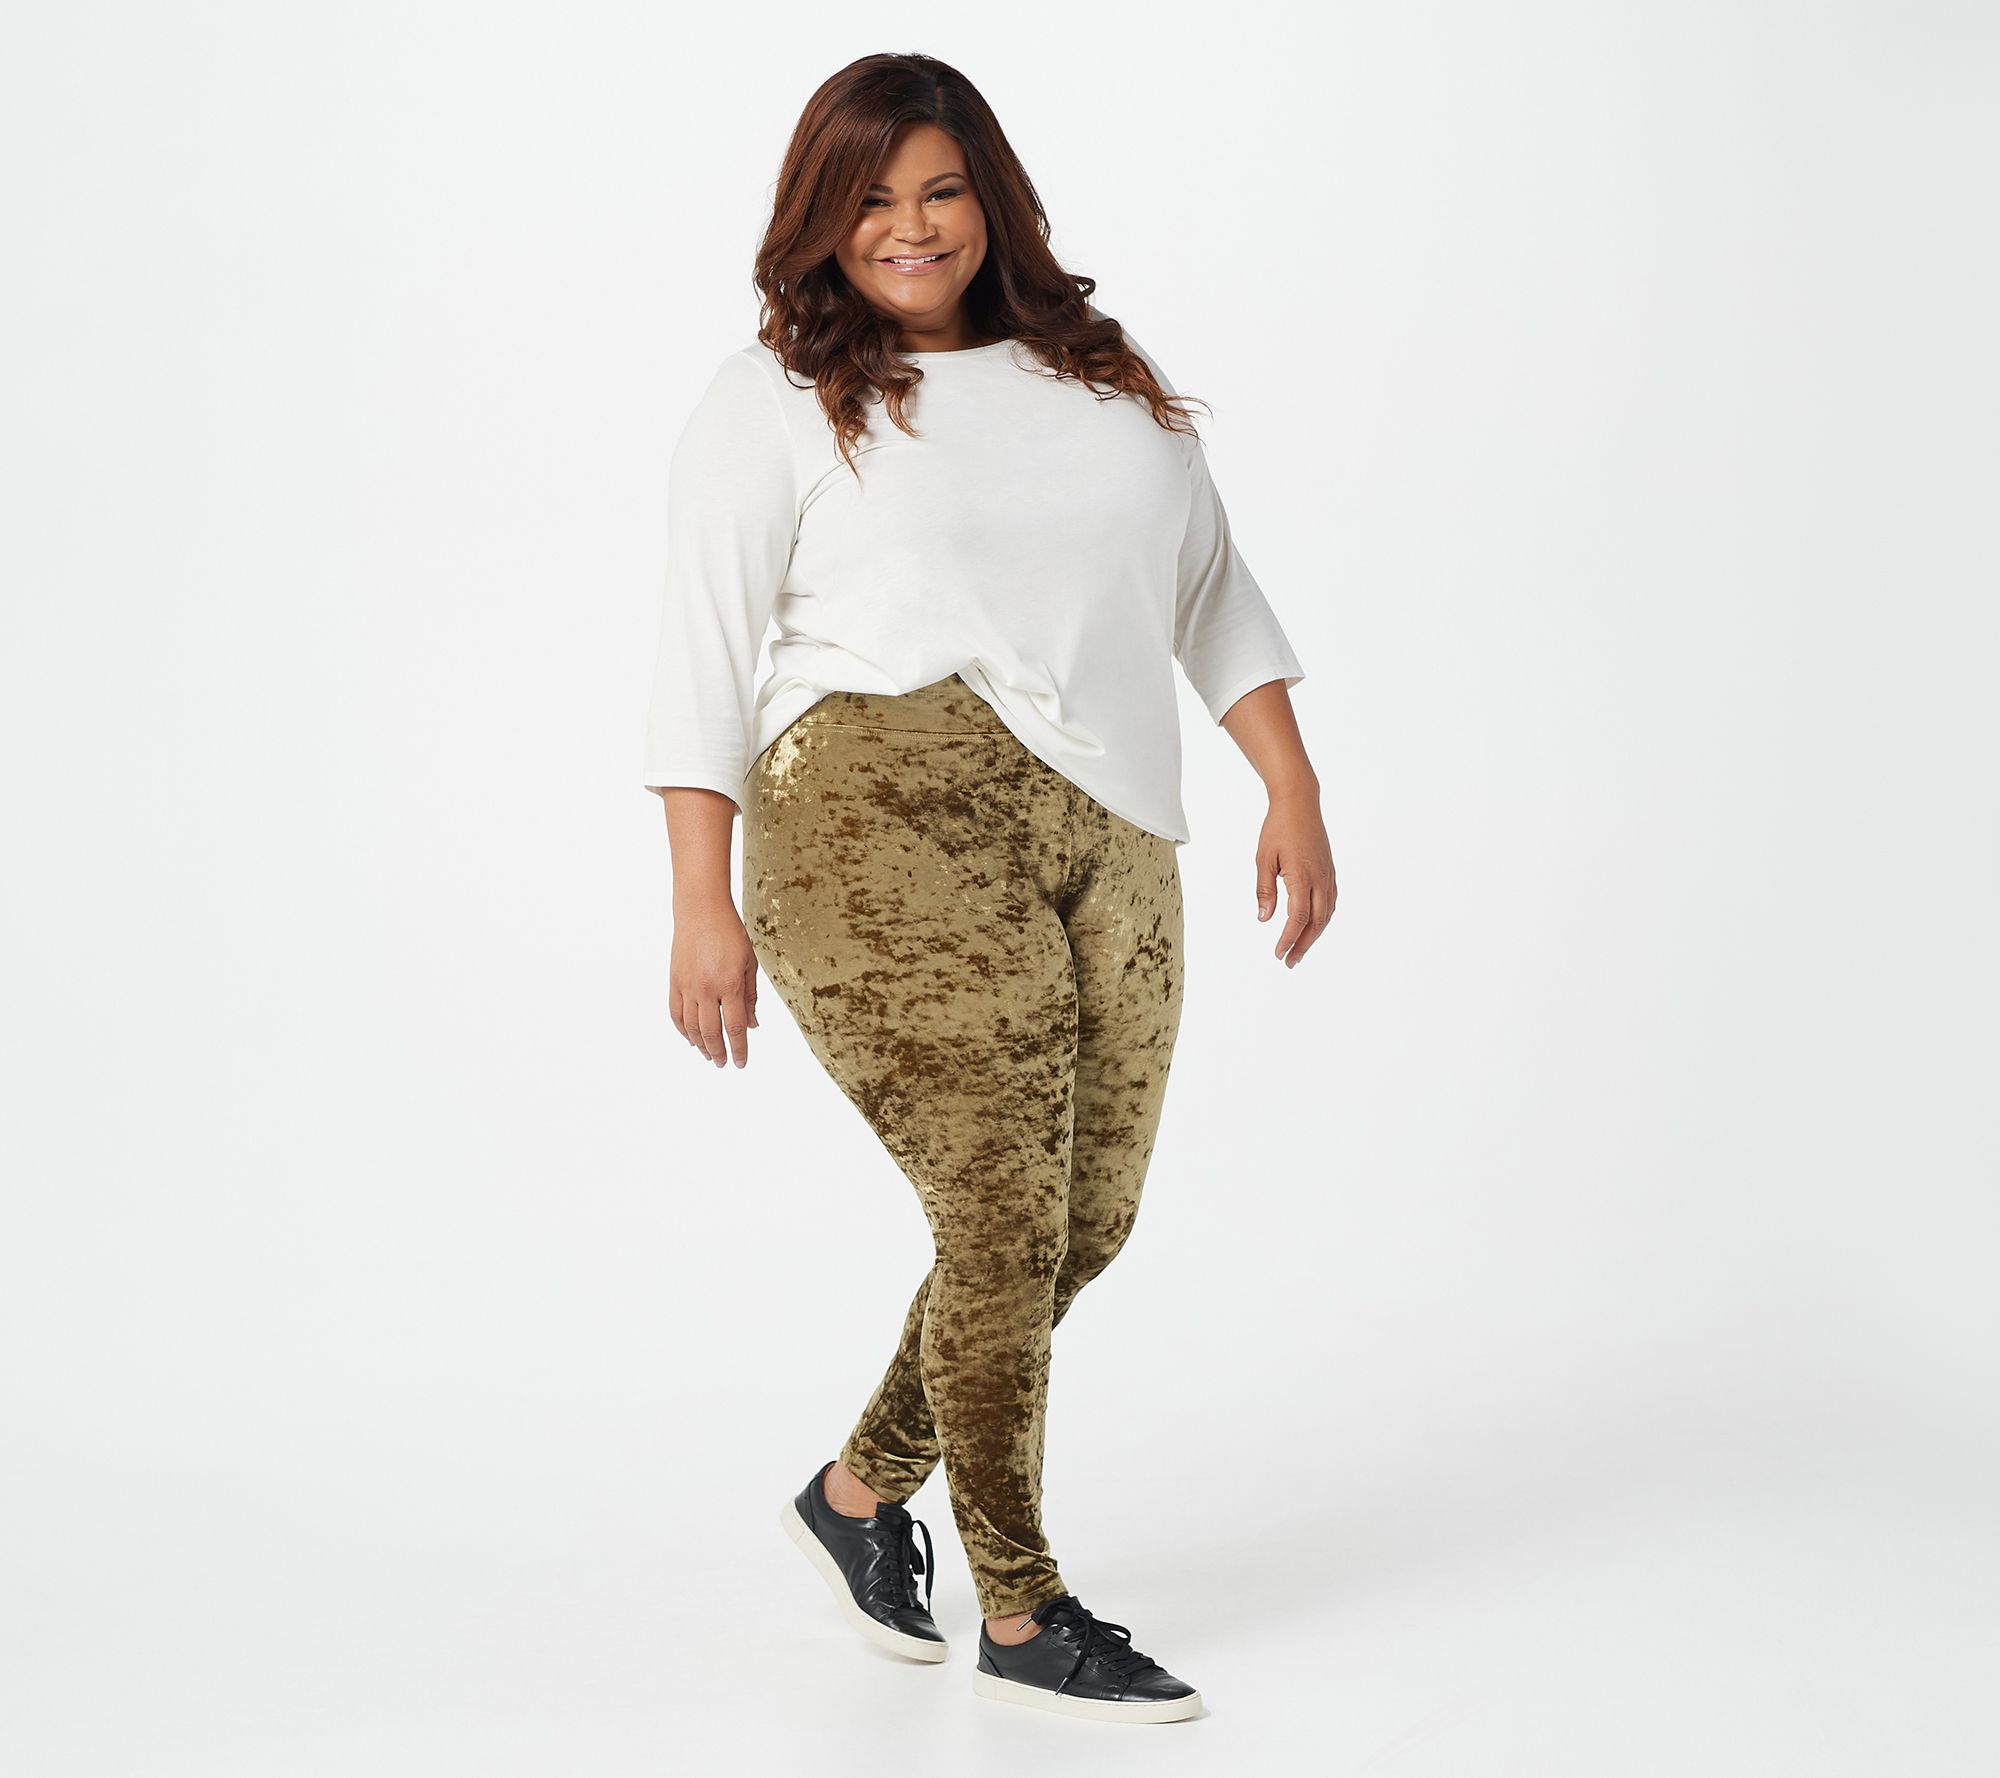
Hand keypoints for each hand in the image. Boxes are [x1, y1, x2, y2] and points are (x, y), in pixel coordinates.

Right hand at [669, 899, 760, 1066]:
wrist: (701, 912)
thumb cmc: (730, 934)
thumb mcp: (749, 963)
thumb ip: (750, 996)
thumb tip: (753, 1025)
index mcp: (729, 985)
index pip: (735, 1027)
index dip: (739, 1049)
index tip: (741, 1063)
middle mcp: (706, 989)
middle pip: (711, 1032)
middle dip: (719, 1052)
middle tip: (724, 1063)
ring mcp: (687, 986)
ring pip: (691, 1027)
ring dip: (701, 1045)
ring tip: (709, 1055)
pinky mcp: (674, 982)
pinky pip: (676, 1013)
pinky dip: (682, 1030)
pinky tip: (691, 1038)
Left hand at [1256, 789, 1335, 966]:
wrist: (1300, 804)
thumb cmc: (1278, 828)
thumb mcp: (1263, 859)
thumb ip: (1265, 890)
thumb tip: (1264, 918)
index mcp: (1302, 876)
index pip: (1298, 918)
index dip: (1289, 939)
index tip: (1279, 954)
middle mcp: (1320, 879)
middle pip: (1316, 923)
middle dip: (1303, 945)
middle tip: (1290, 962)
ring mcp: (1328, 876)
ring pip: (1326, 915)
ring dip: (1314, 936)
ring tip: (1300, 951)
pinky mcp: (1330, 872)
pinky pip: (1330, 903)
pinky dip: (1322, 920)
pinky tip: (1313, 928)